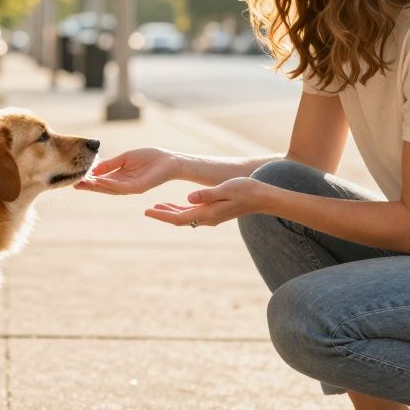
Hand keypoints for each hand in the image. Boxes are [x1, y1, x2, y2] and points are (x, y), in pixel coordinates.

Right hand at [74, 147, 178, 194]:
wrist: (169, 160)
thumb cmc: (149, 157)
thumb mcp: (125, 158)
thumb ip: (110, 164)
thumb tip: (93, 168)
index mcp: (120, 178)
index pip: (101, 181)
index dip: (89, 180)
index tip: (75, 178)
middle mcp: (123, 185)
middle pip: (103, 187)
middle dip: (89, 185)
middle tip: (74, 184)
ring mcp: (130, 188)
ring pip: (110, 188)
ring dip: (96, 186)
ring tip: (82, 183)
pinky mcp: (138, 187)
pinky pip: (121, 187)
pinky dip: (110, 184)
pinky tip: (100, 181)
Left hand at [145, 176, 273, 227]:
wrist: (263, 197)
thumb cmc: (246, 190)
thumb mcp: (226, 189)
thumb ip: (207, 194)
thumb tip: (188, 198)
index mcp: (208, 213)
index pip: (179, 218)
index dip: (162, 216)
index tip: (147, 211)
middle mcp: (208, 218)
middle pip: (179, 220)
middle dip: (162, 215)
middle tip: (146, 210)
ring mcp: (211, 217)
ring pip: (185, 217)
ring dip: (170, 212)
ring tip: (156, 207)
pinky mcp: (215, 213)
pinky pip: (193, 214)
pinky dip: (181, 210)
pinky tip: (175, 204)